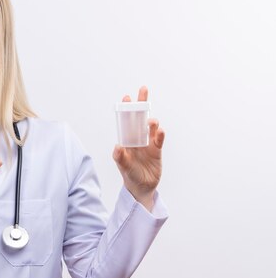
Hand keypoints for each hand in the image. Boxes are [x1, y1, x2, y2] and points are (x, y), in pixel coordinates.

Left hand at [112, 86, 164, 210]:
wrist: (141, 188)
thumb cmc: (129, 175)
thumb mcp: (123, 167)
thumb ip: (120, 158)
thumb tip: (117, 147)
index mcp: (127, 140)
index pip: (127, 121)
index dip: (127, 110)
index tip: (127, 97)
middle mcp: (137, 139)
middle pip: (140, 119)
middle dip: (141, 105)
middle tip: (143, 90)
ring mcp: (148, 144)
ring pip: (151, 128)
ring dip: (151, 122)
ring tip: (151, 121)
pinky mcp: (157, 151)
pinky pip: (159, 140)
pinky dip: (160, 135)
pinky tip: (160, 130)